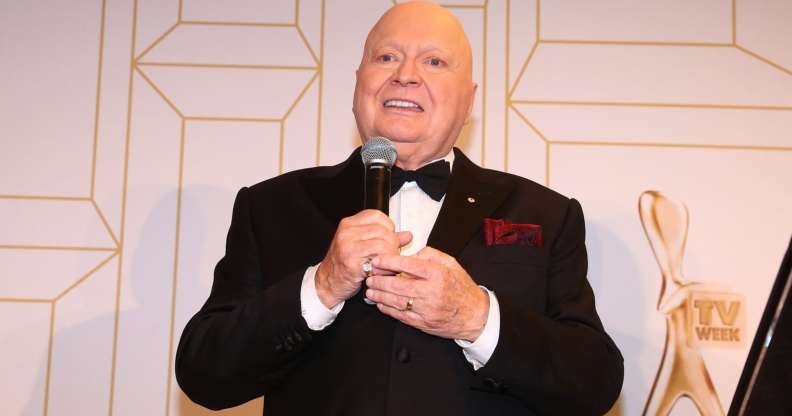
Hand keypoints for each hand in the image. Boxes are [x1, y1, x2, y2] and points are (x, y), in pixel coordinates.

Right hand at [316, 210, 411, 308]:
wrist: (327, 282)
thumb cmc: (344, 263)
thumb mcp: (362, 245)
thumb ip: (385, 238)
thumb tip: (407, 235)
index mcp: (349, 224)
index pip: (377, 215)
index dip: (388, 226)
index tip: (389, 236)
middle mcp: (347, 233)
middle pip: (383, 230)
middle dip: (393, 244)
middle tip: (390, 254)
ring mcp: (348, 247)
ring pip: (383, 244)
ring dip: (390, 256)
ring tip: (386, 263)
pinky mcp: (352, 263)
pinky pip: (378, 261)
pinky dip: (385, 267)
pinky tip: (380, 271)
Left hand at [365, 247, 488, 341]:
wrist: (474, 315)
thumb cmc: (462, 288)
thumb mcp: (451, 263)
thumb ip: (429, 254)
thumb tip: (409, 254)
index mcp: (438, 274)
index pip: (408, 265)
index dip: (389, 261)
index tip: (377, 260)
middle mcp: (432, 291)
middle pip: (398, 284)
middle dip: (380, 280)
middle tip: (370, 276)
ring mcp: (426, 309)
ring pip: (396, 301)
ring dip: (380, 295)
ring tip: (371, 289)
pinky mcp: (423, 323)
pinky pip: (400, 316)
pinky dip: (387, 309)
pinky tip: (380, 303)